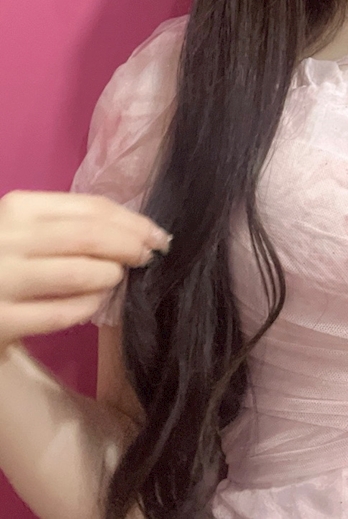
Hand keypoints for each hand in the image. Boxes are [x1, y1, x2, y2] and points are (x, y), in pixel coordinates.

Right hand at [0, 190, 171, 353]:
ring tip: (116, 279)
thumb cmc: (2, 260)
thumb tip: (137, 231)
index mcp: (19, 208)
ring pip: (79, 273)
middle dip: (130, 245)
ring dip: (109, 276)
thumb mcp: (27, 231)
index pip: (91, 208)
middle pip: (90, 236)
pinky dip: (87, 307)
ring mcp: (0, 279)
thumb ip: (70, 226)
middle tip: (150, 256)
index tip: (158, 234)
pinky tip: (93, 305)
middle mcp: (8, 238)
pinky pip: (61, 313)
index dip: (133, 221)